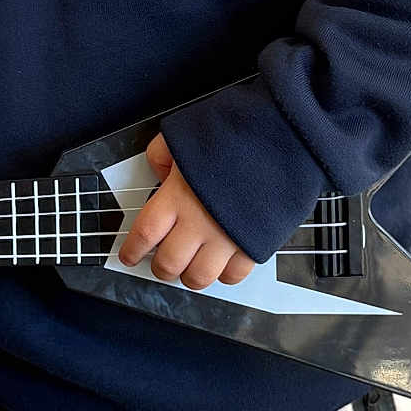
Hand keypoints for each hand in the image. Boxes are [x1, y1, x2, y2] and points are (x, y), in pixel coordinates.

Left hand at [117, 135, 255, 288]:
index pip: (145, 234)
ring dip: (190, 277)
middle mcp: (199, 221)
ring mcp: (227, 237)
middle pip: (168, 264)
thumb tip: (158, 169)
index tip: (129, 255)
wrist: (281, 139)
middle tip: (161, 263)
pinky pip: (233, 275)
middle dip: (160, 268)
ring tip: (189, 268)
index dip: (132, 250)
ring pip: (198, 278)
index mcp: (178, 195)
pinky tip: (221, 264)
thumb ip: (163, 152)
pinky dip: (224, 275)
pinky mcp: (253, 244)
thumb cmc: (237, 134)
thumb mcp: (186, 132)